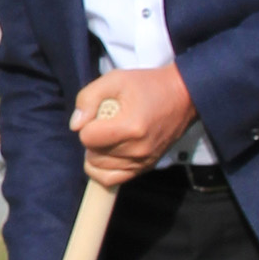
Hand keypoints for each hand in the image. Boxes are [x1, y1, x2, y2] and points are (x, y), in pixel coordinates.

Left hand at [73, 63, 197, 185]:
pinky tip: (109, 153)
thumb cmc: (148, 86)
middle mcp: (138, 149)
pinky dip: (104, 169)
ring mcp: (143, 161)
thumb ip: (88, 98)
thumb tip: (75, 125)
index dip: (87, 124)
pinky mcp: (146, 167)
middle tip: (105, 123)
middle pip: (92, 154)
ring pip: (99, 169)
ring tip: (110, 136)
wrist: (183, 96)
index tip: (99, 114)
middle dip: (93, 138)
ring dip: (98, 153)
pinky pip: (112, 180)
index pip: (88, 138)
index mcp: (130, 127)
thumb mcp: (115, 79)